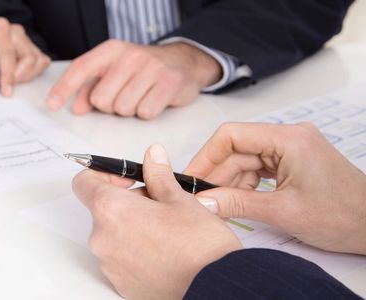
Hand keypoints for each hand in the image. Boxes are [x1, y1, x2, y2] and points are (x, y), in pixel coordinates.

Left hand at [0, 17, 49, 96]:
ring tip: (7, 81)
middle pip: (29, 58)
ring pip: (38, 62)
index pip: (9, 55)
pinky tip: (16, 78)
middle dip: (18, 77)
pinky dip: (31, 74)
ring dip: (25, 77)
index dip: (9, 76)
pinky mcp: (30, 48)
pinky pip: (40, 63)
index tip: (6, 92)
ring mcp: (24, 39)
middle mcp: (15, 31)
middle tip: (3, 87)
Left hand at [46, 40, 221, 118]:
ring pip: (123, 108)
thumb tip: (77, 107)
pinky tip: (153, 99)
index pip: (81, 68)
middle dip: (109, 105)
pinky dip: (147, 112)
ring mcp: (151, 68)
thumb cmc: (141, 69)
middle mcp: (130, 55)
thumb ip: (91, 88)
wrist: (183, 62)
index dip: (64, 88)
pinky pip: (144, 112)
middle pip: (101, 99)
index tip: (52, 105)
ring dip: (129, 109)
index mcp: (111, 50)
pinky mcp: (168, 83)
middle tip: (123, 95)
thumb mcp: (114, 71)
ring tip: (140, 96)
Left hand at [72, 144, 241, 298]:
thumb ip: (158, 175)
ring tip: (165, 231)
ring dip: (132, 228)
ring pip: (113, 235)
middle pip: (102, 210)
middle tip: (159, 205)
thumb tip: (152, 157)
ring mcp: (109, 265)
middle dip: (127, 203)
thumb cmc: (199, 246)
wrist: (213, 287)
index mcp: (111, 210)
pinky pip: (121, 260)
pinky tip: (163, 252)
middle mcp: (103, 239)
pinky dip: (136, 252)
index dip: (103, 175)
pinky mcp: (121, 284)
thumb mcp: (179, 199)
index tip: (126, 178)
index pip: (84, 182)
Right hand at [185, 122, 365, 254]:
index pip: (232, 136)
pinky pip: (257, 169)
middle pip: (236, 149)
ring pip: (245, 161)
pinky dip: (244, 186)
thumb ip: (238, 204)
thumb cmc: (344, 215)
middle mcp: (289, 138)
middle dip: (217, 175)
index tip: (190, 178)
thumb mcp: (284, 212)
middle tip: (200, 198)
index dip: (206, 156)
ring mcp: (291, 150)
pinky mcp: (292, 163)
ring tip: (220, 206)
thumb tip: (203, 200)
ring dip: (230, 183)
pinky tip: (237, 202)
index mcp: (289, 139)